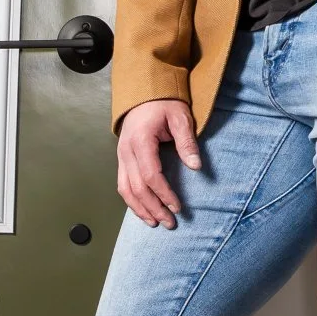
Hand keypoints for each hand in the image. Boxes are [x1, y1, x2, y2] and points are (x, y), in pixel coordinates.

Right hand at [117, 99, 201, 226]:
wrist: (144, 92)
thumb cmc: (164, 104)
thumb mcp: (180, 118)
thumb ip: (187, 142)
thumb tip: (195, 166)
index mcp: (141, 141)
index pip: (151, 175)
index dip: (164, 194)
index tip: (177, 207)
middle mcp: (126, 151)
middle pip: (137, 187)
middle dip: (153, 208)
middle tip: (169, 223)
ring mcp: (121, 156)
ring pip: (125, 189)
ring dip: (140, 209)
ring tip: (155, 223)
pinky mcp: (121, 159)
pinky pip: (122, 184)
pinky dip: (132, 200)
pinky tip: (143, 210)